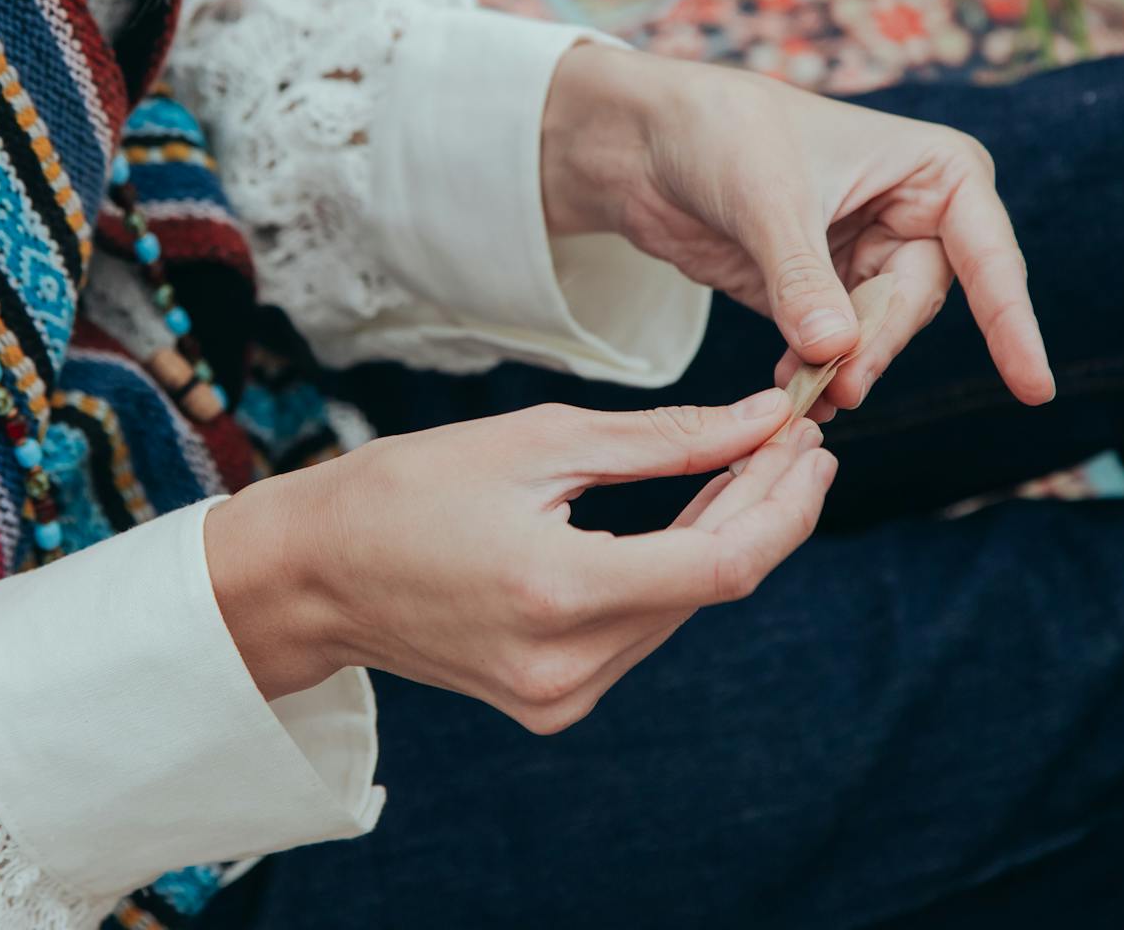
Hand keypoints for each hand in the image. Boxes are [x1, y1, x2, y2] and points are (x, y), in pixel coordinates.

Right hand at [205, 390, 832, 731]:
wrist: (314, 574)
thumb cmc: (405, 490)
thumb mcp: (535, 441)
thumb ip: (662, 441)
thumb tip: (760, 423)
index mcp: (556, 592)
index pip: (723, 564)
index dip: (784, 502)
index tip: (810, 440)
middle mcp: (565, 665)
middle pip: (712, 587)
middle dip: (767, 507)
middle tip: (793, 437)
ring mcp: (558, 695)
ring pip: (683, 610)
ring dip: (728, 536)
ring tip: (753, 462)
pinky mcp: (552, 701)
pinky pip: (642, 630)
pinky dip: (676, 570)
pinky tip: (693, 515)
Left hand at [542, 44, 1055, 415]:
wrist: (645, 139)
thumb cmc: (721, 132)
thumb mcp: (768, 201)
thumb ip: (804, 281)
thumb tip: (838, 352)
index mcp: (937, 171)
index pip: (988, 258)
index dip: (1012, 324)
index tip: (1033, 387)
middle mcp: (915, 217)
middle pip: (917, 307)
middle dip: (878, 349)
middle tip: (837, 386)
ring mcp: (866, 258)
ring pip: (877, 336)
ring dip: (842, 369)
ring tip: (803, 396)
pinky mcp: (819, 293)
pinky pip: (835, 347)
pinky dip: (815, 372)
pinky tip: (791, 391)